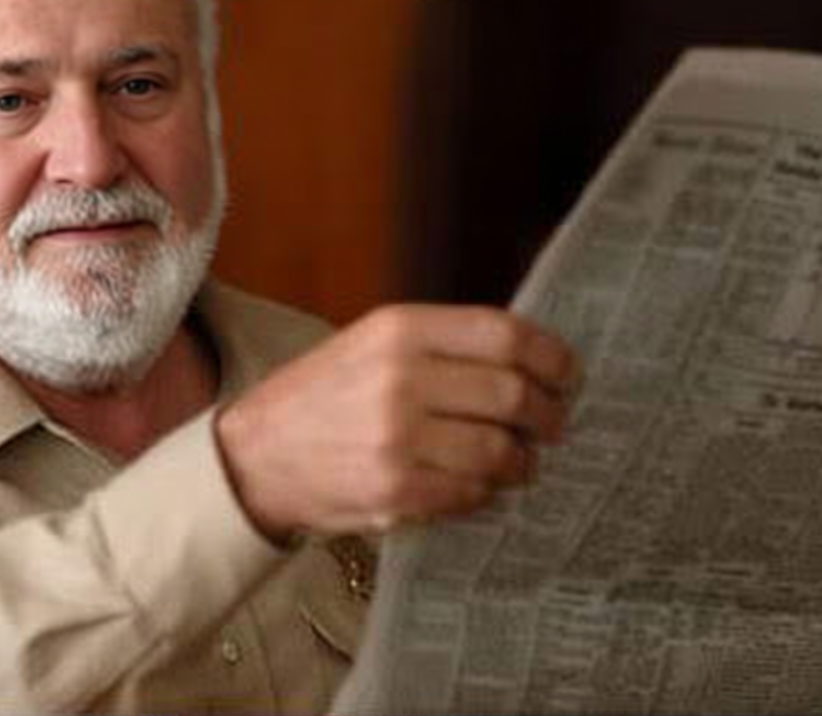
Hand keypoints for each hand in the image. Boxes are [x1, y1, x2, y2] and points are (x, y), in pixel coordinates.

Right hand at [215, 304, 579, 540]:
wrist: (255, 456)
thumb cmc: (320, 397)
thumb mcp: (369, 344)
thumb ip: (440, 345)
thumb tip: (527, 362)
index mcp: (397, 330)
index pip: (503, 335)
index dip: (551, 356)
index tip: (567, 373)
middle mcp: (400, 379)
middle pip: (512, 395)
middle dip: (548, 415)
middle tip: (553, 424)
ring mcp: (398, 438)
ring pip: (500, 450)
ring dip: (522, 460)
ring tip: (519, 462)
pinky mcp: (398, 490)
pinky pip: (472, 492)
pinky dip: (486, 491)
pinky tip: (479, 484)